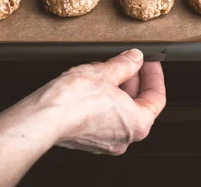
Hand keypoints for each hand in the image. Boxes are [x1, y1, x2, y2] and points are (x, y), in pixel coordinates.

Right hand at [37, 49, 165, 154]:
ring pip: (120, 111)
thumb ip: (125, 64)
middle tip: (128, 62)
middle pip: (139, 105)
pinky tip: (93, 84)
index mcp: (138, 124)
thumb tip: (134, 58)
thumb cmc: (73, 100)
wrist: (43, 117)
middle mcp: (125, 138)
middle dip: (133, 80)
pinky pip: (104, 117)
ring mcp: (106, 142)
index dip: (154, 75)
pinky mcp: (88, 140)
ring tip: (106, 69)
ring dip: (117, 89)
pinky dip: (104, 101)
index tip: (149, 62)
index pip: (157, 97)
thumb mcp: (105, 72)